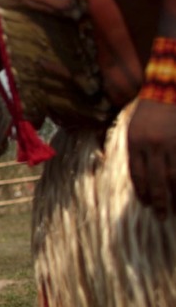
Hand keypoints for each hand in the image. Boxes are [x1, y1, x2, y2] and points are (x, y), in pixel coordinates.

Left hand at [128, 98, 175, 218]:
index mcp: (134, 142)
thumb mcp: (134, 130)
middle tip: (163, 216)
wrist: (166, 89)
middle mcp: (151, 144)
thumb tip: (141, 177)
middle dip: (159, 200)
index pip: (137, 174)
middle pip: (155, 179)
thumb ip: (136, 151)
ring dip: (175, 195)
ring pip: (173, 176)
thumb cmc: (149, 112)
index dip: (143, 192)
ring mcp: (170, 143)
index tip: (148, 205)